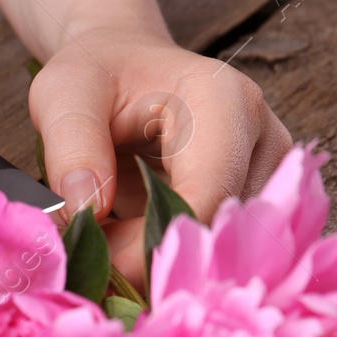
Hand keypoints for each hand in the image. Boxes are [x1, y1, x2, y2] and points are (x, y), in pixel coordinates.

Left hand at [30, 27, 293, 278]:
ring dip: (164, 265)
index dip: (154, 245)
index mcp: (225, 102)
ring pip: (225, 251)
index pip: (206, 198)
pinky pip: (222, 252)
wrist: (127, 68)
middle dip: (157, 260)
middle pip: (222, 232)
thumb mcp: (65, 93)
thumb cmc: (99, 75)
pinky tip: (135, 248)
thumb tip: (87, 212)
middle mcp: (264, 139)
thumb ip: (72, 149)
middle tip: (99, 267)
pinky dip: (175, 262)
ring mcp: (270, 175)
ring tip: (113, 247)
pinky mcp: (260, 202)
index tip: (103, 268)